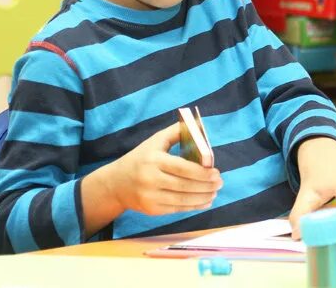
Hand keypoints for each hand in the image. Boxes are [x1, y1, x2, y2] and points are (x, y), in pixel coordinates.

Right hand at [102, 122, 222, 215]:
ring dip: (202, 197)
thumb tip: (199, 126)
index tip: (216, 172)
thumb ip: (176, 132)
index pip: (182, 168)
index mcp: (153, 160)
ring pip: (182, 200)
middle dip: (206, 186)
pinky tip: (205, 202)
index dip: (201, 172)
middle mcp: (150, 180)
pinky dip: (193, 207)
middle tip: (220, 183)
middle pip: (184, 185)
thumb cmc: (141, 158)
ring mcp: (150, 197)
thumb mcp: (155, 141)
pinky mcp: (151, 210)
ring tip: (214, 193)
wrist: (116, 184)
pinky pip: (176, 209)